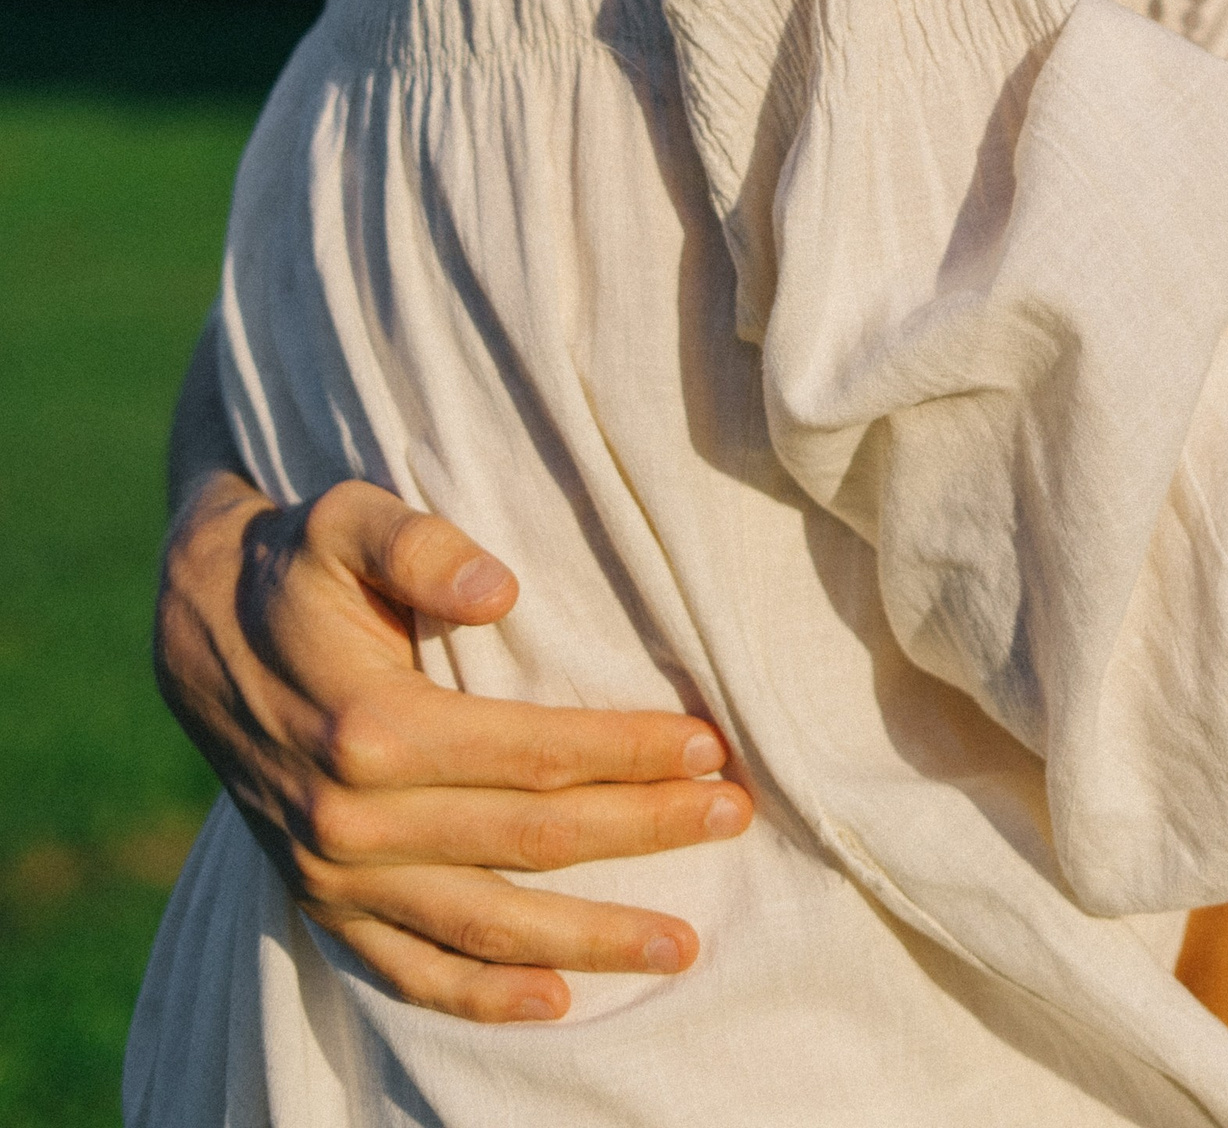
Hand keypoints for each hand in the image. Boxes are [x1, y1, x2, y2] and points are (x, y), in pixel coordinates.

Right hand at [155, 473, 755, 1022]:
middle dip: (644, 831)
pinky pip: (410, 971)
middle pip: (530, 840)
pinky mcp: (322, 904)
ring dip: (591, 938)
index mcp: (370, 726)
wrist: (196, 631)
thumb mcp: (345, 520)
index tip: (712, 744)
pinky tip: (560, 1001)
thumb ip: (421, 545)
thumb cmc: (296, 564)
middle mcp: (352, 819)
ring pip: (485, 925)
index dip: (629, 751)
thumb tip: (500, 588)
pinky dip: (484, 996)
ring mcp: (334, 874)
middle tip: (737, 816)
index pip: (534, 753)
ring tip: (684, 944)